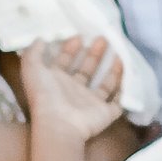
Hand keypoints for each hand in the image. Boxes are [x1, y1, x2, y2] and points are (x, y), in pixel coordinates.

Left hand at [20, 34, 127, 160]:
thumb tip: (40, 39)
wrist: (60, 124)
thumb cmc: (45, 96)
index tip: (79, 36)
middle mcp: (74, 92)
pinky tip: (130, 73)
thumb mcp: (32, 68)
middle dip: (93, 54)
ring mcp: (90, 103)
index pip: (64, 62)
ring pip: (104, 84)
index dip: (70, 48)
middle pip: (86, 70)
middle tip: (102, 38)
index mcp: (56, 82)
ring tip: (118, 50)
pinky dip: (125, 90)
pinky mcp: (105, 112)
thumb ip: (33, 52)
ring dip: (111, 68)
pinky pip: (118, 101)